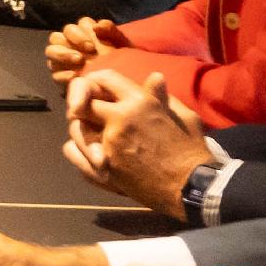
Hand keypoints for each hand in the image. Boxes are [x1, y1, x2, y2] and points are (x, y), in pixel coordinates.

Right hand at [44, 17, 114, 78]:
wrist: (119, 80)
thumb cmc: (119, 57)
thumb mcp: (119, 41)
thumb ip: (110, 29)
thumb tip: (97, 26)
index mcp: (79, 33)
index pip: (70, 28)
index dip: (79, 36)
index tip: (91, 46)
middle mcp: (67, 43)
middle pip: (56, 37)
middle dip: (69, 46)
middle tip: (82, 56)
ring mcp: (61, 59)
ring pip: (50, 51)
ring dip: (62, 56)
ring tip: (79, 62)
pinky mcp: (60, 75)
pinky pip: (54, 73)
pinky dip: (63, 75)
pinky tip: (75, 77)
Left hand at [64, 73, 217, 219]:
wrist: (192, 188)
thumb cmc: (193, 150)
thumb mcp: (184, 116)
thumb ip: (163, 97)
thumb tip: (154, 77)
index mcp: (139, 102)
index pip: (104, 78)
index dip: (97, 82)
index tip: (98, 91)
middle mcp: (119, 120)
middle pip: (84, 103)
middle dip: (85, 106)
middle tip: (91, 114)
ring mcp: (108, 145)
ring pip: (75, 128)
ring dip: (81, 128)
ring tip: (91, 133)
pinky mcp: (102, 168)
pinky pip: (72, 151)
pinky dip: (76, 149)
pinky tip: (89, 151)